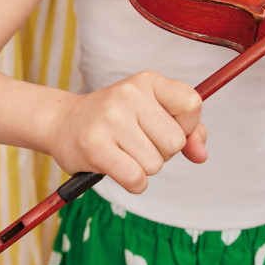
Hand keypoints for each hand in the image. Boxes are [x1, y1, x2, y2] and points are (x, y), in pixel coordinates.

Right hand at [49, 71, 206, 193]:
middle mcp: (129, 94)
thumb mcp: (151, 112)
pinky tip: (118, 168)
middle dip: (162, 151)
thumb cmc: (115, 120)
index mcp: (147, 81)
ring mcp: (110, 119)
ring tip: (122, 151)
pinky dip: (133, 183)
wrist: (62, 122)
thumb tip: (201, 154)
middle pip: (175, 142)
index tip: (166, 126)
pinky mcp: (94, 147)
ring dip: (143, 167)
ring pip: (155, 164)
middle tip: (137, 142)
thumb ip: (187, 130)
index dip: (187, 125)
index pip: (192, 104)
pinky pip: (136, 179)